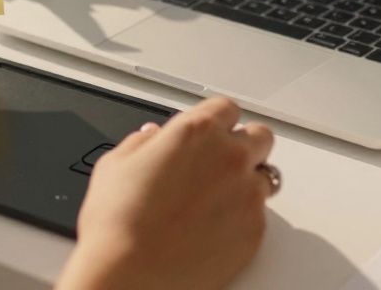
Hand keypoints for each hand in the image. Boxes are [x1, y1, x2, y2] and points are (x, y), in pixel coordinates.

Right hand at [57, 98, 274, 289]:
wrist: (129, 274)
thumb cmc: (117, 223)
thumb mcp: (115, 165)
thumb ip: (141, 143)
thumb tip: (151, 139)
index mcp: (196, 131)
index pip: (226, 107)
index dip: (216, 119)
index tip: (210, 130)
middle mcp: (229, 157)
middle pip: (259, 136)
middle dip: (243, 145)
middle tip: (220, 162)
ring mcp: (247, 195)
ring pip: (265, 175)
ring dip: (247, 181)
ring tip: (217, 199)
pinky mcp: (255, 230)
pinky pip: (260, 213)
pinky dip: (243, 216)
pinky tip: (216, 226)